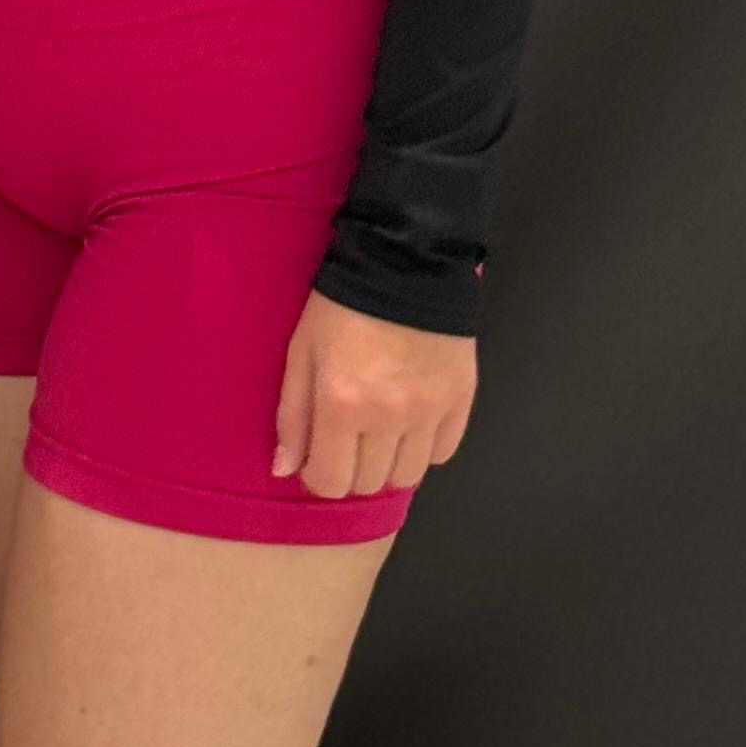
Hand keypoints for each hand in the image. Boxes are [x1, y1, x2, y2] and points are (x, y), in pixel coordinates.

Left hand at [271, 290, 473, 502]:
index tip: (318, 457)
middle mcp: (388, 418)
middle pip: (370, 484)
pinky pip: (442, 453)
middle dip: (352, 470)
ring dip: (388, 463)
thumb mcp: (301, 352)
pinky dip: (423, 447)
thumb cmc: (341, 306)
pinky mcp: (460, 400)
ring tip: (379, 433)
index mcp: (341, 405)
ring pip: (408, 475)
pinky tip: (410, 422)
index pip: (331, 482)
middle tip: (347, 440)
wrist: (405, 263)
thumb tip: (285, 470)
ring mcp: (429, 412)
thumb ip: (292, 416)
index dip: (319, 477)